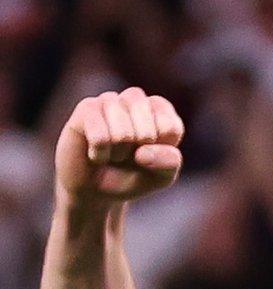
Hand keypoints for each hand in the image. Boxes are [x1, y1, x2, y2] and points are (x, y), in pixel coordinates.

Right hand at [55, 88, 185, 209]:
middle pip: (146, 127)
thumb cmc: (132, 176)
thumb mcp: (161, 176)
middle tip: (128, 154)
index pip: (170, 127)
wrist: (95, 188)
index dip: (159, 151)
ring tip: (112, 153)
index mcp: (162, 112)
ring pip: (122, 131)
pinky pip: (100, 136)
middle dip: (137, 150)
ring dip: (118, 152)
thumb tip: (143, 153)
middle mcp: (136, 100)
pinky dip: (100, 154)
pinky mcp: (86, 107)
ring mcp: (109, 101)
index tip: (150, 155)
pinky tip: (96, 154)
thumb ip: (168, 162)